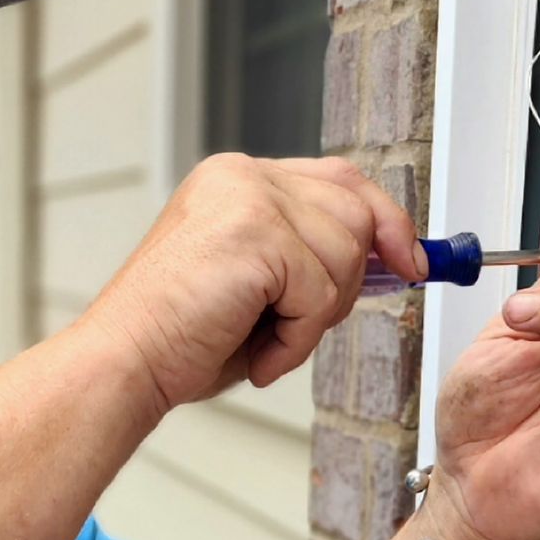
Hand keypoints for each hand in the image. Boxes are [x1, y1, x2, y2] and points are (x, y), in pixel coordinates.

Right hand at [79, 154, 422, 413]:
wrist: (127, 363)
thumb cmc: (181, 337)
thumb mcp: (260, 284)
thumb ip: (312, 257)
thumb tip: (390, 259)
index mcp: (238, 180)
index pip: (341, 179)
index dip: (385, 221)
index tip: (412, 263)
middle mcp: (243, 175)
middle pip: (355, 210)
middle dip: (349, 281)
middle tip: (298, 326)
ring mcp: (248, 198)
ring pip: (346, 255)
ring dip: (315, 318)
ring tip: (263, 339)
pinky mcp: (255, 233)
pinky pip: (322, 292)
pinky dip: (298, 338)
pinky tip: (258, 350)